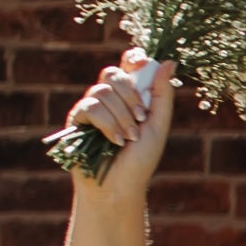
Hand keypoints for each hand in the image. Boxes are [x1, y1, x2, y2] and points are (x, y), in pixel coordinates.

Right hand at [60, 49, 175, 193]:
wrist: (118, 187)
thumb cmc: (140, 160)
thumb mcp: (157, 125)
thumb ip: (162, 95)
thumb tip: (169, 61)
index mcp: (129, 96)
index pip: (127, 66)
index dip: (133, 58)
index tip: (141, 63)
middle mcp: (108, 99)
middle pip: (112, 73)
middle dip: (130, 95)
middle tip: (142, 118)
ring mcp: (91, 109)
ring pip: (102, 91)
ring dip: (121, 115)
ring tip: (129, 138)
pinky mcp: (76, 121)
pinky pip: (90, 107)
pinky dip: (107, 124)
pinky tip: (115, 141)